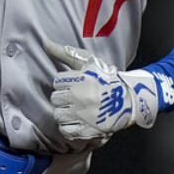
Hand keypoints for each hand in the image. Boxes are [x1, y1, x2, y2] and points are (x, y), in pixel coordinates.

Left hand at [42, 39, 169, 140]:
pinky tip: (76, 120)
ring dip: (64, 112)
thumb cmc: (105, 78)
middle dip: (64, 97)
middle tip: (76, 97)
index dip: (65, 83)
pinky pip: (65, 130)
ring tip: (76, 109)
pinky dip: (68, 126)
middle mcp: (81, 97)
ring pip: (58, 115)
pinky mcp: (87, 130)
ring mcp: (84, 115)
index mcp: (81, 79)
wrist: (129, 99)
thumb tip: (45, 43)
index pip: (57, 82)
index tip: (76, 84)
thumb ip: (64, 53)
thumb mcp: (88, 61)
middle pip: (55, 98)